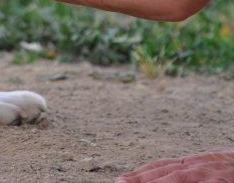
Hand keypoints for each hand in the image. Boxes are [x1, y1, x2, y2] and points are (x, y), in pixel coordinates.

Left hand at [116, 149, 233, 182]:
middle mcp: (200, 165)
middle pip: (166, 171)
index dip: (142, 172)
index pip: (163, 165)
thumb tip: (172, 173)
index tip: (122, 179)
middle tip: (120, 182)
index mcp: (195, 162)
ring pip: (180, 177)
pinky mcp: (225, 180)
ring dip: (158, 182)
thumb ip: (193, 171)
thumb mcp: (213, 166)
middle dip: (141, 178)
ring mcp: (212, 173)